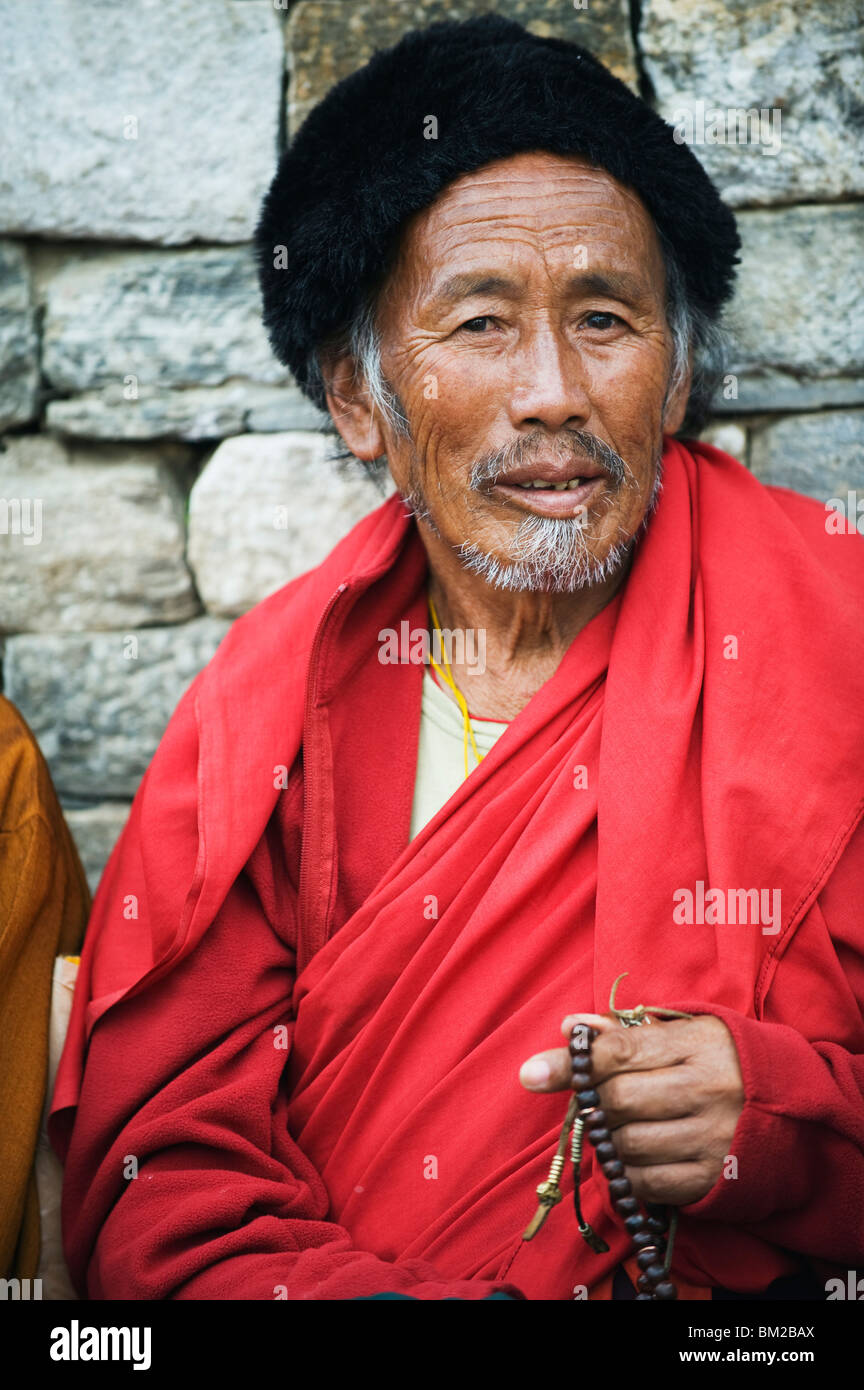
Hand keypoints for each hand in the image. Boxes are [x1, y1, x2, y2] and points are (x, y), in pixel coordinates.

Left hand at [519, 1011, 744, 1205]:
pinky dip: (627, 1173)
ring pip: (628, 1145)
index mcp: (697, 1045)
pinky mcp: (712, 1179)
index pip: (621, 1051)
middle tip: (588, 1103)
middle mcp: (707, 1091)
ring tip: (619, 1126)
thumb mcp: (686, 1033)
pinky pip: (647, 1183)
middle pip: (619, 1101)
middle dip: (591, 1103)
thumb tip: (571, 1027)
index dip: (571, 1063)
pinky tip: (634, 1156)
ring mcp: (711, 1138)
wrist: (793, 1113)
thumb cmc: (726, 1063)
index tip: (531, 1073)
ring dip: (608, 1139)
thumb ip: (626, 1031)